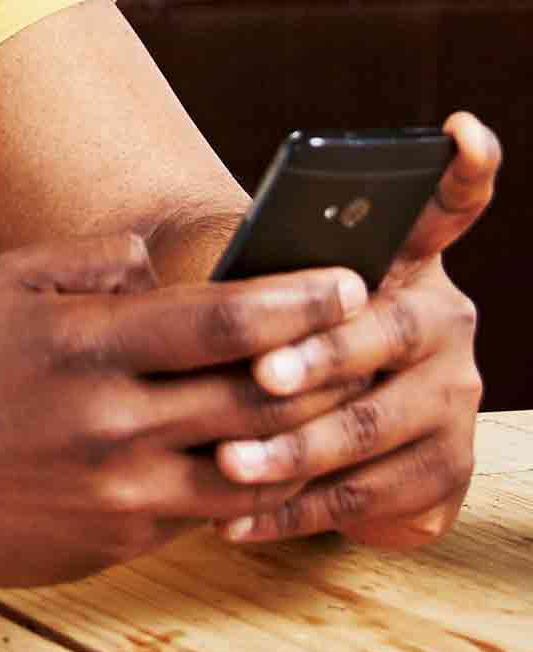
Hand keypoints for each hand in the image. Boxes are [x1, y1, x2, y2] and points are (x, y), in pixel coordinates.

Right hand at [0, 234, 365, 584]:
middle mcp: (108, 423)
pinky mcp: (116, 542)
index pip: (226, 322)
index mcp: (85, 346)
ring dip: (301, 438)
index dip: (301, 302)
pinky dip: (245, 483)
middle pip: (262, 400)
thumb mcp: (7, 281)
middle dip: (329, 370)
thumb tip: (172, 258)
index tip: (348, 283)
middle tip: (365, 344)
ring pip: (253, 470)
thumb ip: (96, 259)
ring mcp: (116, 492)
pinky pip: (208, 514)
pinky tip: (262, 457)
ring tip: (331, 406)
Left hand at [212, 112, 499, 550]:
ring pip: (371, 424)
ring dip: (295, 448)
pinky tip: (235, 520)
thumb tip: (193, 282)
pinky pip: (366, 494)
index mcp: (401, 264)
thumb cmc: (256, 343)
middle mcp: (442, 320)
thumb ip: (247, 279)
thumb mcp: (247, 299)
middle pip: (385, 333)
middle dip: (320, 357)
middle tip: (263, 375)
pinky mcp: (444, 467)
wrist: (300, 436)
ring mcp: (452, 395)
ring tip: (230, 461)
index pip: (443, 209)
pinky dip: (292, 511)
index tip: (458, 131)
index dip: (460, 173)